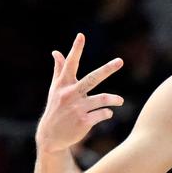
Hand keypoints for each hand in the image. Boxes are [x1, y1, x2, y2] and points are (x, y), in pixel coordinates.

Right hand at [35, 33, 124, 153]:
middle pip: (92, 78)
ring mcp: (77, 108)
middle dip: (107, 69)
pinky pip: (102, 114)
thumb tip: (56, 52)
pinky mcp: (83, 121)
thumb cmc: (55, 109)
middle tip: (120, 61)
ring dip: (114, 99)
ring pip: (102, 99)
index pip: (70, 64)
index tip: (81, 36)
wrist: (51, 137)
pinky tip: (107, 113)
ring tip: (120, 101)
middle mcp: (70, 94)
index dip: (76, 49)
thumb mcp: (55, 89)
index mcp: (63, 84)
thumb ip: (58, 70)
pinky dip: (107, 113)